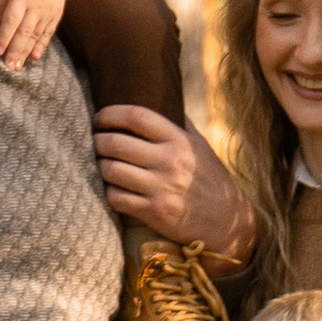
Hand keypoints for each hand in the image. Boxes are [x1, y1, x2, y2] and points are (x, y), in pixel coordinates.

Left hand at [0, 0, 80, 69]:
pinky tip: (35, 57)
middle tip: (8, 67)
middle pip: (24, 32)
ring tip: (17, 67)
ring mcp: (48, 10)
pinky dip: (41, 45)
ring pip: (36, 35)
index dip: (4, 38)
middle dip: (15, 51)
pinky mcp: (56, 13)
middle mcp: (37, 5)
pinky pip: (48, 32)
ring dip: (26, 52)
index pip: (11, 21)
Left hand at [94, 106, 253, 259]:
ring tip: (102, 164)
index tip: (99, 118)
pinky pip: (116, 198)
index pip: (136, 116)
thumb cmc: (211, 179)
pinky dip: (109, 191)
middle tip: (94, 142)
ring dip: (100, 166)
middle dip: (98, 141)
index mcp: (179, 140)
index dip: (110, 114)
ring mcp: (160, 188)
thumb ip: (180, 125)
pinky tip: (112, 188)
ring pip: (111, 170)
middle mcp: (169, 161)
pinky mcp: (154, 212)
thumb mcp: (201, 147)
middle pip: (116, 143)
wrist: (227, 221)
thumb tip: (162, 99)